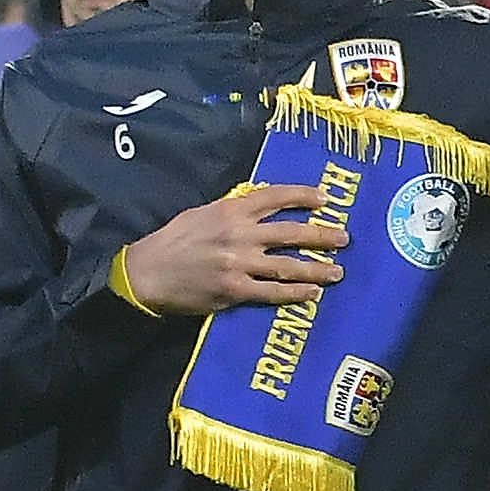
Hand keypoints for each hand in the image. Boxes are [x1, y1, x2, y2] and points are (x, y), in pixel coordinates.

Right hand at [112, 167, 346, 315]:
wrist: (145, 274)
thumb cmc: (172, 242)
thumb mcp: (200, 214)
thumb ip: (231, 211)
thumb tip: (262, 207)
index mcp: (229, 211)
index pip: (274, 197)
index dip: (303, 196)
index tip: (326, 198)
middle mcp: (239, 234)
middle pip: (292, 233)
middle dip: (322, 235)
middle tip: (345, 239)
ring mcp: (239, 263)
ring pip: (289, 265)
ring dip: (318, 269)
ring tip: (338, 271)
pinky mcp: (235, 289)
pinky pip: (273, 292)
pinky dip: (296, 293)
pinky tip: (312, 294)